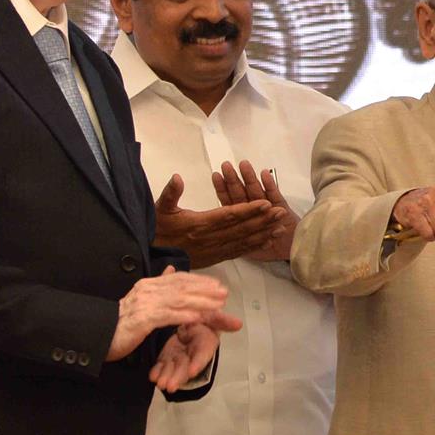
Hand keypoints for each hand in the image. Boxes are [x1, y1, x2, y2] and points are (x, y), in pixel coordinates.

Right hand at [108, 265, 233, 361]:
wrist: (99, 334)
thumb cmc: (122, 321)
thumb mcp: (143, 300)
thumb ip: (158, 285)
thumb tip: (171, 269)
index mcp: (149, 285)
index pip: (178, 279)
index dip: (199, 281)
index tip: (216, 284)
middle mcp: (147, 290)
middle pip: (181, 287)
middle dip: (205, 290)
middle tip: (224, 293)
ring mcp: (144, 304)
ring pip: (178, 300)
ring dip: (200, 302)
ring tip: (217, 305)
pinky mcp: (142, 320)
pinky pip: (167, 316)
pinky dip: (184, 316)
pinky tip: (197, 318)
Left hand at [149, 314, 241, 391]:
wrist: (191, 320)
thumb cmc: (203, 319)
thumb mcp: (213, 316)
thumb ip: (223, 320)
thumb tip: (239, 324)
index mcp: (205, 344)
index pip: (202, 354)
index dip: (198, 363)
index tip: (191, 371)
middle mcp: (193, 353)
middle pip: (186, 366)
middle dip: (178, 377)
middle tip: (169, 386)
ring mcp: (180, 356)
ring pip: (173, 368)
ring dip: (167, 377)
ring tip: (159, 383)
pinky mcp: (168, 356)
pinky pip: (162, 365)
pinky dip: (157, 371)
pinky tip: (152, 376)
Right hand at [154, 173, 286, 268]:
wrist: (152, 255)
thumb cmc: (157, 230)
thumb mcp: (159, 209)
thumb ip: (170, 193)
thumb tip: (177, 177)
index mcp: (200, 224)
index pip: (229, 215)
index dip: (248, 210)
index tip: (265, 203)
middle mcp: (211, 238)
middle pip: (242, 229)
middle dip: (263, 220)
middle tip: (281, 213)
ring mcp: (215, 250)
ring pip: (243, 241)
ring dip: (263, 234)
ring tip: (281, 227)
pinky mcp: (216, 257)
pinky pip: (239, 251)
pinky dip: (254, 246)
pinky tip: (267, 241)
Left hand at [212, 160, 297, 260]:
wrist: (291, 253)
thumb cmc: (268, 249)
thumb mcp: (245, 247)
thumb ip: (231, 233)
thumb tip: (213, 226)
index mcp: (243, 220)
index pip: (230, 203)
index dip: (223, 189)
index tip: (216, 176)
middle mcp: (255, 213)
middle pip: (242, 195)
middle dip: (234, 180)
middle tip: (227, 166)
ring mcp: (269, 210)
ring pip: (256, 193)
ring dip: (250, 178)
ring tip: (244, 165)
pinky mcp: (282, 210)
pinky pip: (275, 196)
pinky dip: (270, 186)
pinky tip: (264, 174)